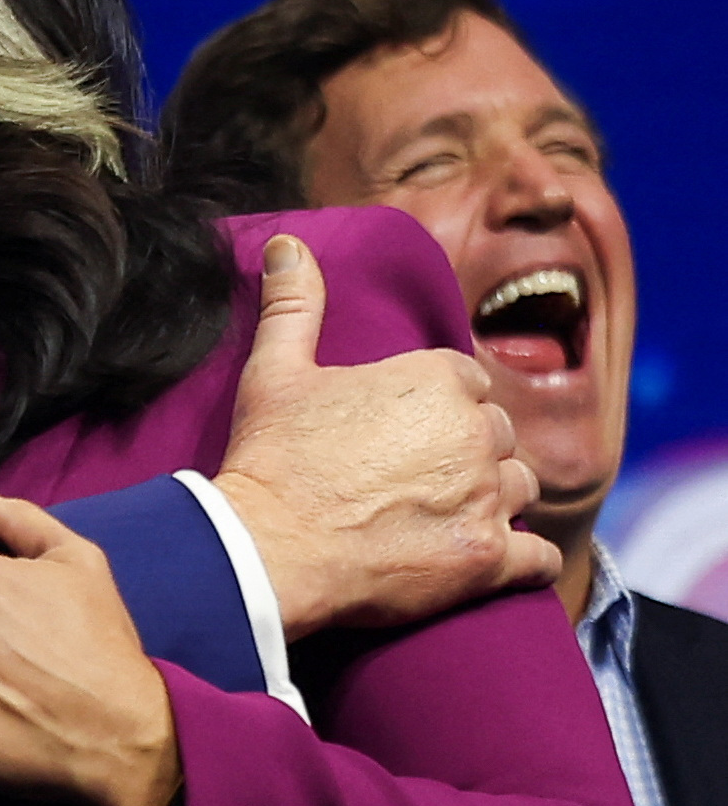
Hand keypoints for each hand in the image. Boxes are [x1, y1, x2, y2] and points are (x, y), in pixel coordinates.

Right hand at [215, 235, 555, 639]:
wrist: (265, 551)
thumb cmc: (271, 458)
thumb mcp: (274, 371)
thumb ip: (293, 303)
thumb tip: (288, 244)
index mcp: (436, 379)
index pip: (467, 381)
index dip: (436, 405)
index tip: (403, 429)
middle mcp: (474, 433)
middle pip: (497, 433)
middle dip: (467, 450)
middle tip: (415, 474)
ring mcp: (486, 499)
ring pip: (521, 488)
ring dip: (493, 499)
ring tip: (443, 514)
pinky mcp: (486, 560)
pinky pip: (540, 557)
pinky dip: (524, 559)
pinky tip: (494, 557)